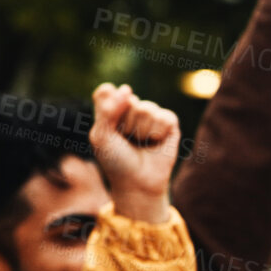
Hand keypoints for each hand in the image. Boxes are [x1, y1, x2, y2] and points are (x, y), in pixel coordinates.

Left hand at [89, 82, 178, 223]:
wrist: (137, 182)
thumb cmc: (115, 159)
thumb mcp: (101, 135)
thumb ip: (107, 109)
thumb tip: (127, 88)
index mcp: (109, 109)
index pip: (106, 91)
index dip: (108, 107)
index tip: (109, 127)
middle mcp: (130, 108)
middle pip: (128, 99)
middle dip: (125, 123)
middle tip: (126, 139)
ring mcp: (150, 114)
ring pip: (146, 108)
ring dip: (141, 131)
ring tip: (140, 142)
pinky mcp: (169, 123)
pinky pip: (165, 116)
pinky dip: (158, 133)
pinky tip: (155, 142)